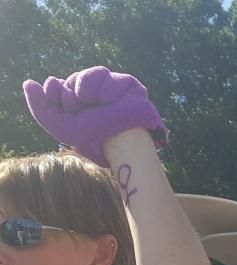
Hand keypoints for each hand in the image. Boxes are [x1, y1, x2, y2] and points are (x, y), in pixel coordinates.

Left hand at [23, 66, 168, 167]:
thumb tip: (27, 82)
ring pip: (96, 72)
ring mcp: (114, 87)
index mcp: (78, 100)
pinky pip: (116, 77)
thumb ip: (38, 105)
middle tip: (82, 109)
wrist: (116, 143)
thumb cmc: (89, 136)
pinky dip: (110, 90)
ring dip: (91, 91)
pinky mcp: (131, 86)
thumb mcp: (58, 124)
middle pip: (76, 77)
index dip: (56, 90)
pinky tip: (112, 102)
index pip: (62, 83)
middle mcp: (96, 92)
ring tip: (99, 105)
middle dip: (74, 94)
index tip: (60, 101)